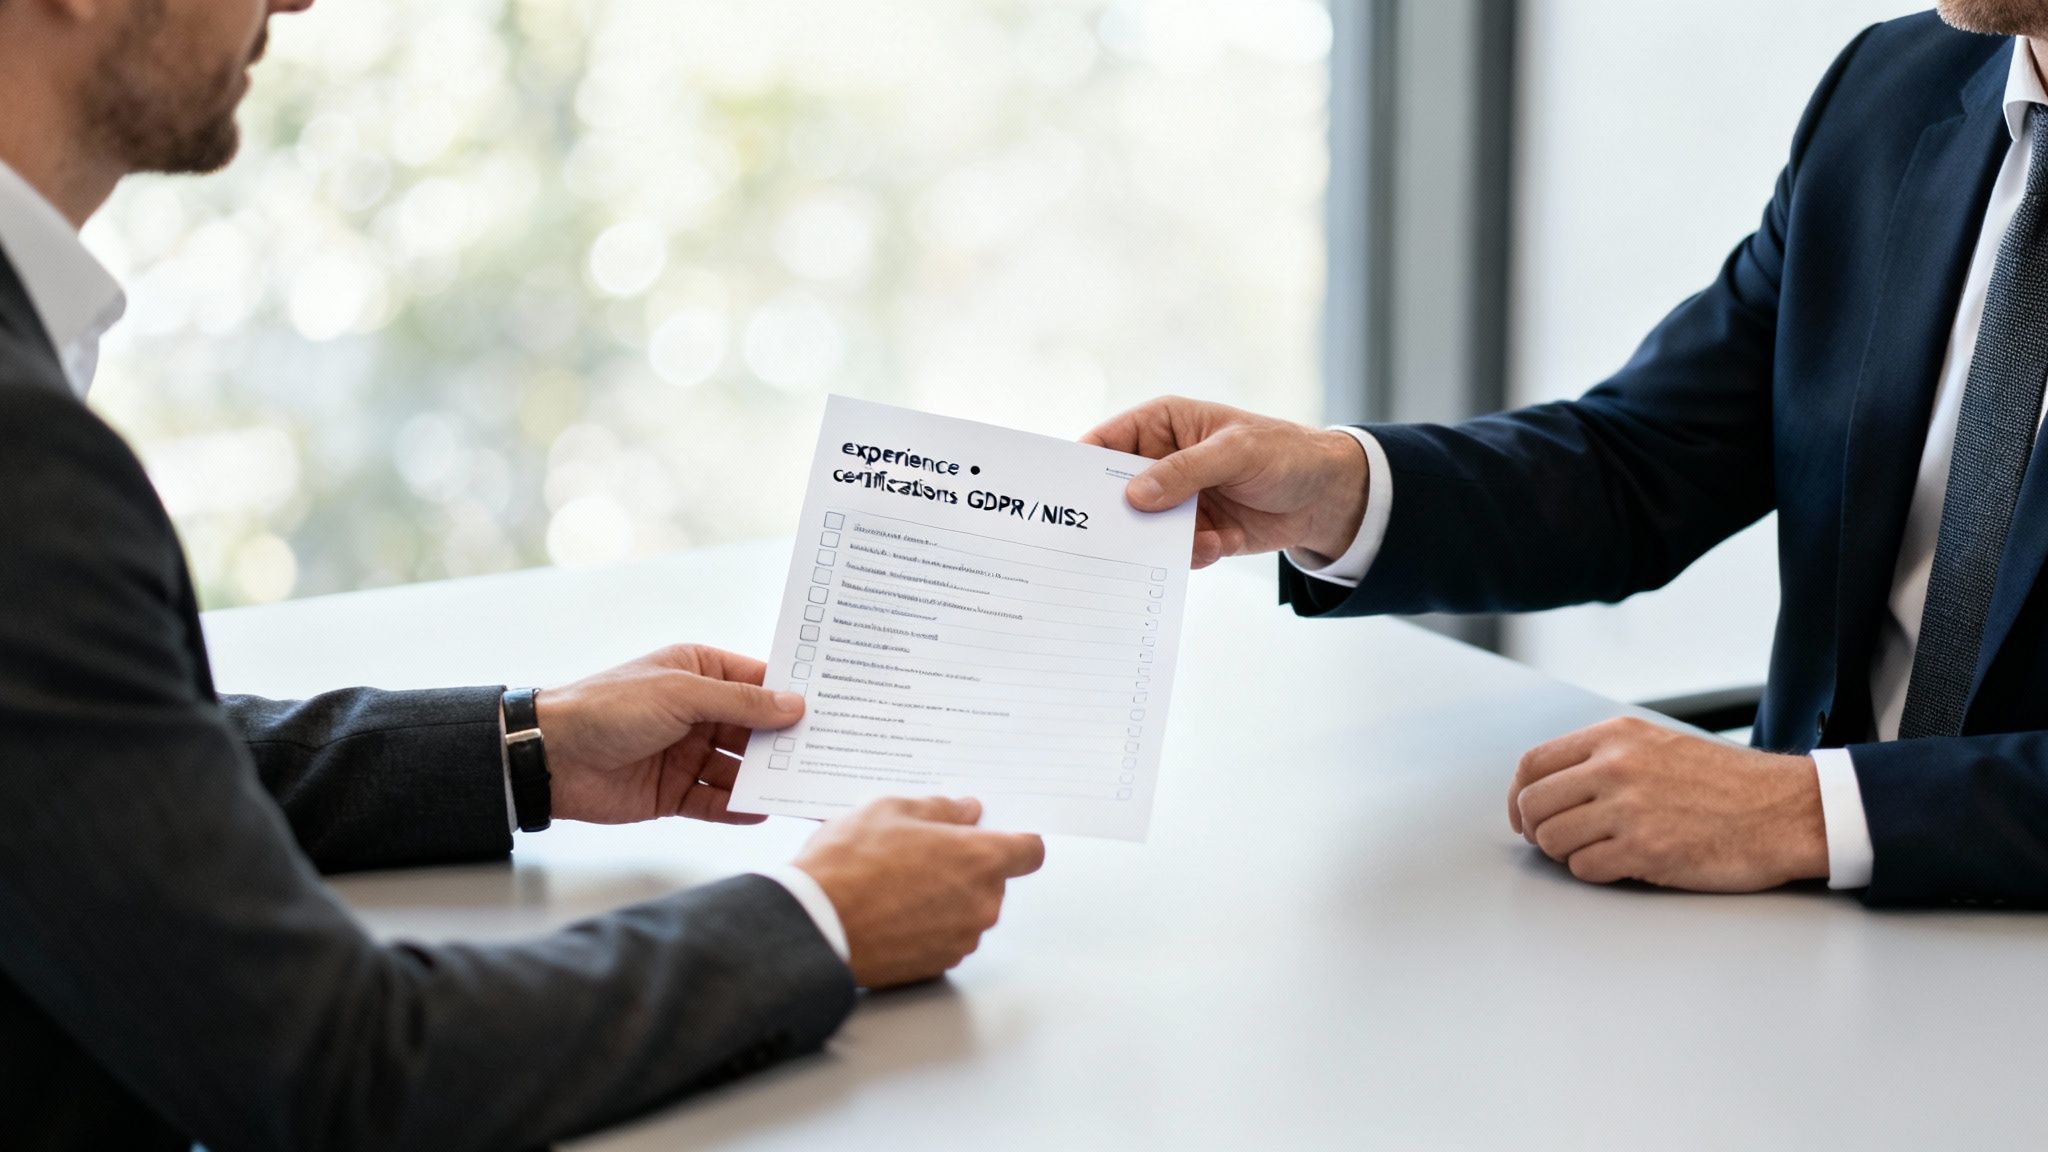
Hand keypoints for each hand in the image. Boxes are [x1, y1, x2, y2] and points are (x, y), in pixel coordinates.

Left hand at [537, 644, 804, 825]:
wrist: (549, 757)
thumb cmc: (608, 707)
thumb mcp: (681, 693)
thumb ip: (740, 702)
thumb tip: (794, 705)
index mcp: (698, 673)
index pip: (757, 683)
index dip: (792, 695)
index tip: (833, 707)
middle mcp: (697, 712)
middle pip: (754, 729)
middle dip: (785, 742)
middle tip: (827, 753)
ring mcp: (687, 754)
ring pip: (739, 768)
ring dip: (765, 778)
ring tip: (802, 786)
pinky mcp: (674, 792)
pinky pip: (715, 801)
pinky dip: (737, 807)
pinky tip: (763, 810)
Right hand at [792, 796, 1045, 988]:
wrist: (813, 926)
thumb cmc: (848, 866)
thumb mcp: (890, 810)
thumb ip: (940, 809)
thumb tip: (965, 811)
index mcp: (980, 860)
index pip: (1029, 851)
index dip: (1013, 839)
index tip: (995, 834)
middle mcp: (981, 904)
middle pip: (994, 881)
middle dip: (966, 866)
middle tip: (922, 852)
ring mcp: (960, 939)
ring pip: (967, 911)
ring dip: (945, 898)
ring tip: (896, 883)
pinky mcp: (937, 965)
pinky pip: (944, 938)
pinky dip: (927, 926)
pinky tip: (891, 911)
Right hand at [1082, 396, 1368, 568]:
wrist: (1327, 497)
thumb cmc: (1284, 453)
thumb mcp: (1235, 453)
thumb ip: (1185, 471)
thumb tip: (1135, 496)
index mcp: (1161, 425)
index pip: (1106, 443)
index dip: (1081, 468)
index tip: (1068, 497)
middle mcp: (1161, 462)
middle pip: (1116, 493)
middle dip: (1117, 516)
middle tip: (1110, 539)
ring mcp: (1177, 500)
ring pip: (1144, 529)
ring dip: (1162, 541)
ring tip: (1199, 540)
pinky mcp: (1195, 531)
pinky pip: (1175, 551)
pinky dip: (1193, 553)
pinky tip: (1222, 543)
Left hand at [1507, 716, 1828, 891]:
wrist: (1784, 811)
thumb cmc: (1724, 784)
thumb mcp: (1657, 745)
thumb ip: (1604, 757)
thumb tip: (1550, 786)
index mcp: (1615, 737)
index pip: (1533, 764)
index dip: (1520, 796)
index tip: (1524, 815)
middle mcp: (1615, 767)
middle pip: (1534, 804)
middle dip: (1536, 829)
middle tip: (1554, 842)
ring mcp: (1628, 809)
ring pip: (1552, 839)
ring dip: (1564, 854)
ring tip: (1594, 852)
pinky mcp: (1645, 850)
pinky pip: (1584, 868)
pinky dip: (1593, 872)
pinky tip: (1619, 865)